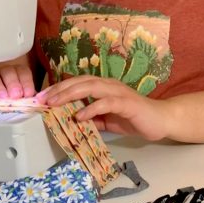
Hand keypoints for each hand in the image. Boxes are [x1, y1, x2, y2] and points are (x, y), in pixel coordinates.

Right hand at [0, 61, 35, 98]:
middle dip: (13, 83)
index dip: (26, 82)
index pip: (24, 72)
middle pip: (8, 72)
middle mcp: (5, 71)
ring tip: (3, 98)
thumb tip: (39, 103)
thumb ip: (31, 98)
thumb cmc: (16, 97)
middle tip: (15, 95)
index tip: (28, 93)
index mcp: (19, 72)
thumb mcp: (26, 96)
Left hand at [43, 76, 170, 140]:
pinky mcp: (127, 103)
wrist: (160, 121)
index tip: (43, 97)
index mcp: (104, 87)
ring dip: (71, 94)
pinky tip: (80, 115)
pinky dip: (92, 107)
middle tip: (43, 99)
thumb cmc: (134, 118)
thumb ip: (92, 119)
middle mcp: (109, 85)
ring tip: (55, 103)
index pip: (78, 82)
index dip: (60, 87)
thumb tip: (72, 121)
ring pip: (91, 87)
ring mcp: (118, 92)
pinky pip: (106, 103)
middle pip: (81, 81)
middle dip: (60, 89)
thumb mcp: (107, 120)